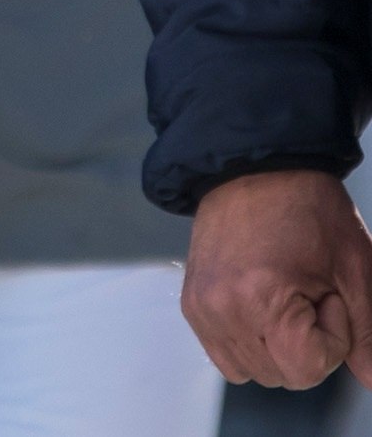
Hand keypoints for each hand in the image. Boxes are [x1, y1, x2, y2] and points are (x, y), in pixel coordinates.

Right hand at [184, 169, 371, 390]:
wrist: (255, 167)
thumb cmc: (307, 208)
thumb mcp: (355, 269)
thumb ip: (367, 334)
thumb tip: (370, 377)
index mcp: (260, 298)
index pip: (307, 369)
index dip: (333, 340)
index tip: (327, 297)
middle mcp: (221, 308)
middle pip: (281, 376)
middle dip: (306, 346)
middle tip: (307, 295)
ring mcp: (201, 308)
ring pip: (252, 371)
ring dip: (277, 348)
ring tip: (282, 299)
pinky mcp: (192, 304)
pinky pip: (225, 354)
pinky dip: (250, 343)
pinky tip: (261, 307)